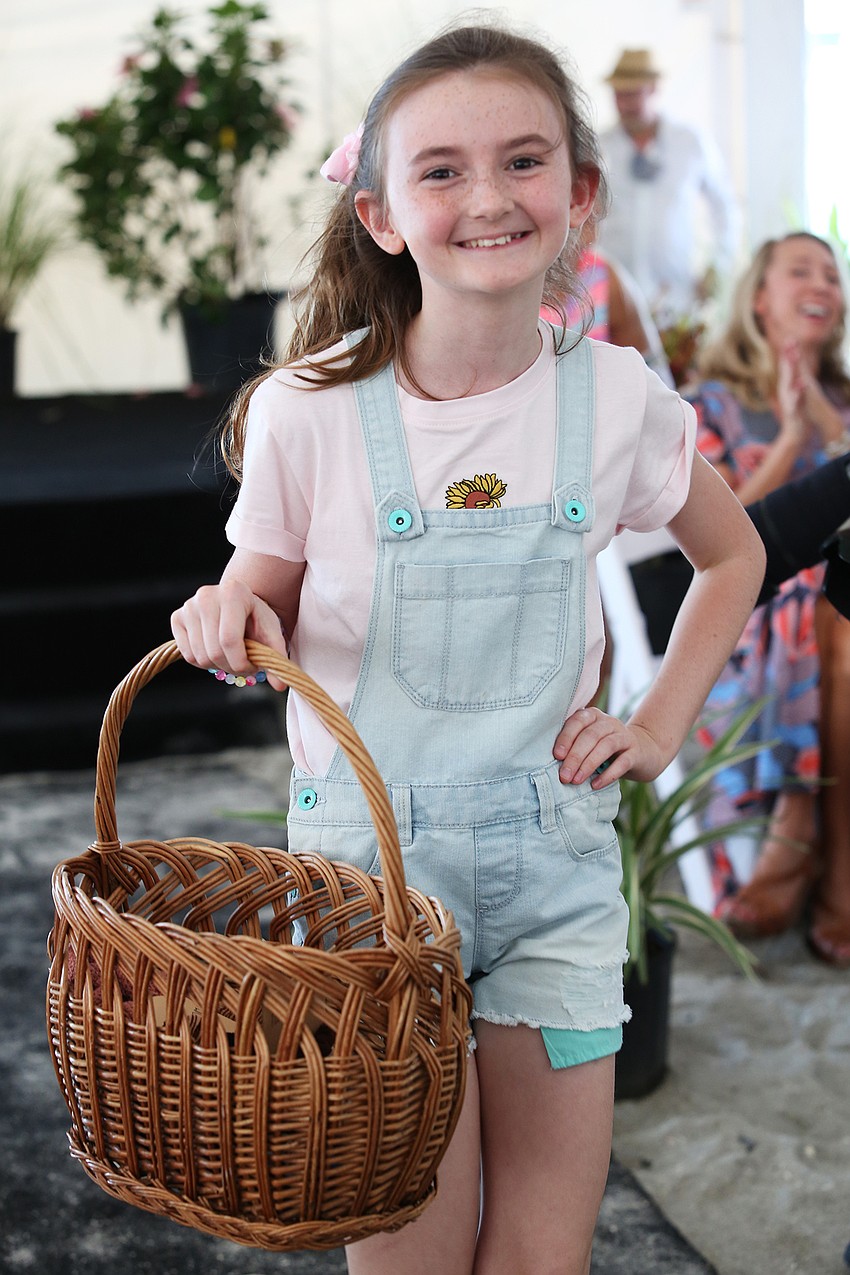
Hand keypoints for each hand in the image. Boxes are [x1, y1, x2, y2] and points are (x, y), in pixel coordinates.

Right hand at [171, 578, 288, 689]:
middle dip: (232, 667)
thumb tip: (280, 685)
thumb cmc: (255, 618)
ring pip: (199, 656)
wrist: (238, 603)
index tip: (253, 668)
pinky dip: (203, 662)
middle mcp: (207, 595)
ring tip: (232, 656)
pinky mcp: (177, 617)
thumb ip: (276, 657)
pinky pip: (187, 655)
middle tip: (244, 665)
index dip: (241, 663)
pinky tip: (216, 651)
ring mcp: (189, 606)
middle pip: (213, 651)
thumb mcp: (271, 632)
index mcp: (233, 592)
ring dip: (218, 666)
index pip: (229, 640)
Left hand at [553, 706, 666, 787]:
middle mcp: (609, 722)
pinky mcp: (636, 752)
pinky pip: (622, 762)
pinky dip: (608, 774)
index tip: (557, 756)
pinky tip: (595, 785)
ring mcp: (624, 736)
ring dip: (589, 764)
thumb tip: (548, 763)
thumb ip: (572, 746)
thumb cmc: (604, 750)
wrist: (642, 752)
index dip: (566, 738)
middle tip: (564, 776)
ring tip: (576, 780)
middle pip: (590, 736)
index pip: (577, 721)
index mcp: (592, 716)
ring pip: (606, 746)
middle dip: (575, 757)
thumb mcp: (587, 743)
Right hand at [775, 340, 806, 440]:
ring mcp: (789, 399)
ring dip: (792, 370)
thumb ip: (792, 380)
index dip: (787, 352)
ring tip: (793, 358)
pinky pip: (797, 398)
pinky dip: (799, 390)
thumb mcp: (794, 394)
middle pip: (787, 371)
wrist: (794, 432)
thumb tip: (791, 368)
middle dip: (788, 356)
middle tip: (789, 341)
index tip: (790, 338)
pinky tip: (802, 383)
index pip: (787, 367)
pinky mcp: (794, 409)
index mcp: (787, 385)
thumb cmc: (796, 412)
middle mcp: (786, 390)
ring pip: (790, 383)